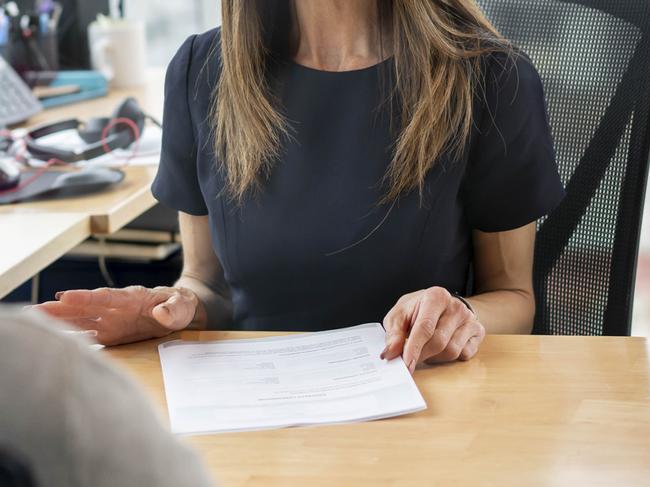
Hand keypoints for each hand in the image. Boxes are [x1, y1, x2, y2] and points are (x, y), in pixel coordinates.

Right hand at [32, 286, 199, 345]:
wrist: (181, 311)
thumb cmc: (182, 305)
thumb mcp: (183, 305)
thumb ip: (174, 309)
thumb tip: (161, 313)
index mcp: (132, 298)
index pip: (106, 296)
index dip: (86, 297)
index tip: (65, 296)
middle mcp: (117, 308)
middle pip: (86, 308)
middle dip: (61, 309)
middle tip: (35, 311)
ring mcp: (113, 321)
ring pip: (82, 321)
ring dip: (61, 322)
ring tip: (35, 322)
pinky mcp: (113, 333)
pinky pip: (90, 336)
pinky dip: (74, 338)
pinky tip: (58, 342)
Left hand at [381, 287, 484, 371]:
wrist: (440, 305)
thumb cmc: (416, 310)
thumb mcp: (399, 316)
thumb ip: (393, 334)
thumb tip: (390, 353)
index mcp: (435, 297)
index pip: (425, 327)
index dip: (414, 348)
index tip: (406, 364)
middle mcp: (456, 306)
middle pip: (439, 342)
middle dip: (422, 355)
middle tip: (410, 359)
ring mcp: (470, 319)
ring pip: (452, 351)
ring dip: (434, 357)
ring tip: (425, 348)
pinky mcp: (478, 331)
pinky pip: (464, 354)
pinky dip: (449, 357)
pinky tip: (441, 348)